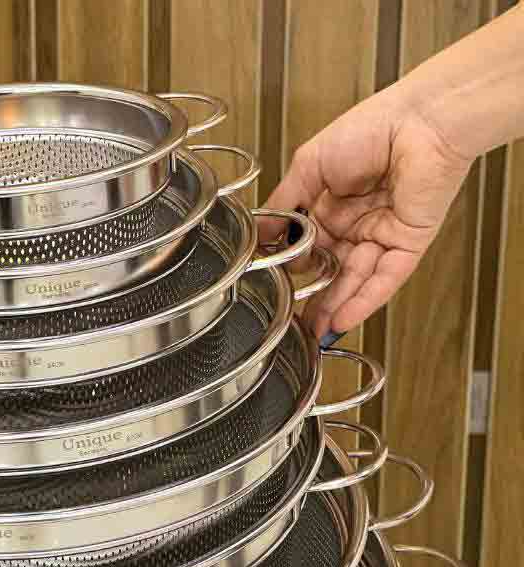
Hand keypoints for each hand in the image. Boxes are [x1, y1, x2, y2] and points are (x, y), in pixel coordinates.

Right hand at [266, 84, 473, 338]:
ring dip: (334, 308)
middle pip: (330, 270)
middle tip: (292, 323)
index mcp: (332, 204)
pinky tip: (341, 320)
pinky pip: (384, 280)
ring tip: (312, 332)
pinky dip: (363, 301)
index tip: (273, 283)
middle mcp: (356, 224)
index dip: (292, 265)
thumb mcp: (308, 165)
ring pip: (355, 281)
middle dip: (312, 299)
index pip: (307, 246)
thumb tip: (262, 232)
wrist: (421, 119)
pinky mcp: (408, 243)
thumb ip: (284, 202)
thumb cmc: (371, 127)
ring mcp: (382, 236)